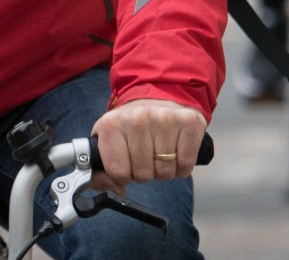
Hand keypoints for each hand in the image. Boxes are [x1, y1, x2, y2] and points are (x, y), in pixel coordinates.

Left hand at [90, 98, 206, 193]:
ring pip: (165, 172)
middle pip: (143, 175)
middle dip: (145, 172)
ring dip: (164, 169)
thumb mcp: (106, 143)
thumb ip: (100, 173)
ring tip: (160, 151)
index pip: (118, 173)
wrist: (157, 98)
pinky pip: (186, 165)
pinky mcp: (188, 121)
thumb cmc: (131, 127)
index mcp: (112, 124)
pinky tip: (176, 150)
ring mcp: (165, 118)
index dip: (124, 176)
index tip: (127, 163)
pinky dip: (182, 166)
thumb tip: (116, 191)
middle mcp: (138, 117)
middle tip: (146, 156)